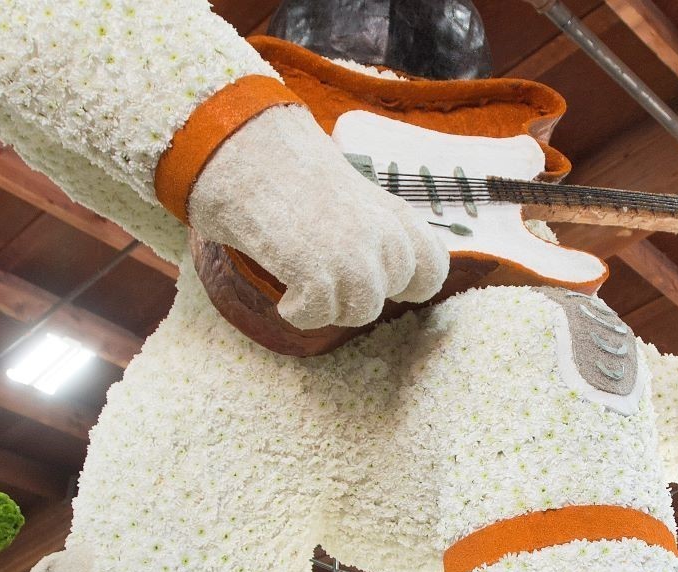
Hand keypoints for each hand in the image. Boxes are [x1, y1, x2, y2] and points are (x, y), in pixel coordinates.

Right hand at [189, 105, 447, 329]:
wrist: (244, 149)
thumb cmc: (288, 175)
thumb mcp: (352, 196)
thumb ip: (377, 231)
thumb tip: (385, 276)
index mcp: (395, 212)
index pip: (433, 266)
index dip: (408, 283)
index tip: (372, 275)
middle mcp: (384, 233)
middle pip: (394, 292)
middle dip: (359, 291)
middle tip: (321, 269)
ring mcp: (355, 252)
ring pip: (363, 311)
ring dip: (330, 306)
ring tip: (302, 281)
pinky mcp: (319, 269)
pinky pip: (321, 316)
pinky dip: (298, 312)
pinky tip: (285, 294)